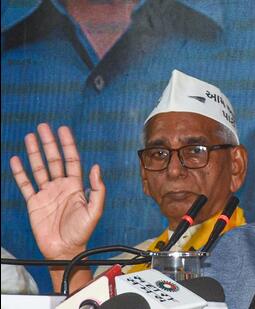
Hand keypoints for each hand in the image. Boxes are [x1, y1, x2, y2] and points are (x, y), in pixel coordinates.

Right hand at [10, 123, 104, 258]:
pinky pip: (25, 185)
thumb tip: (96, 167)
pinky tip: (16, 160)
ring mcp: (47, 193)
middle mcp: (61, 186)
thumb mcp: (95, 210)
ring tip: (30, 137)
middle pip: (54, 160)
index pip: (71, 160)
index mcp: (76, 186)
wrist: (65, 249)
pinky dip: (20, 172)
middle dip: (49, 143)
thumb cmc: (82, 232)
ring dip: (34, 152)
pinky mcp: (34, 203)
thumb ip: (96, 189)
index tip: (63, 130)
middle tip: (43, 126)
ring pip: (39, 168)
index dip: (67, 145)